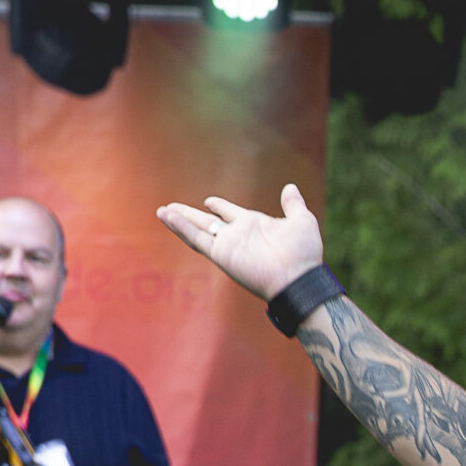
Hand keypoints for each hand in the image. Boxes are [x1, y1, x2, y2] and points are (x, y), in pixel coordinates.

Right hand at [155, 182, 323, 300]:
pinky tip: (168, 218)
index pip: (230, 213)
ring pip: (197, 230)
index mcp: (254, 225)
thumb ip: (293, 205)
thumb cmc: (303, 253)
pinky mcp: (221, 255)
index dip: (219, 207)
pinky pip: (198, 240)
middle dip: (189, 214)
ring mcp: (228, 246)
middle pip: (207, 222)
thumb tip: (290, 188)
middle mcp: (238, 235)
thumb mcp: (302, 221)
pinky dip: (182, 228)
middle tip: (171, 207)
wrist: (299, 277)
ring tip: (161, 211)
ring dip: (179, 221)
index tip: (209, 201)